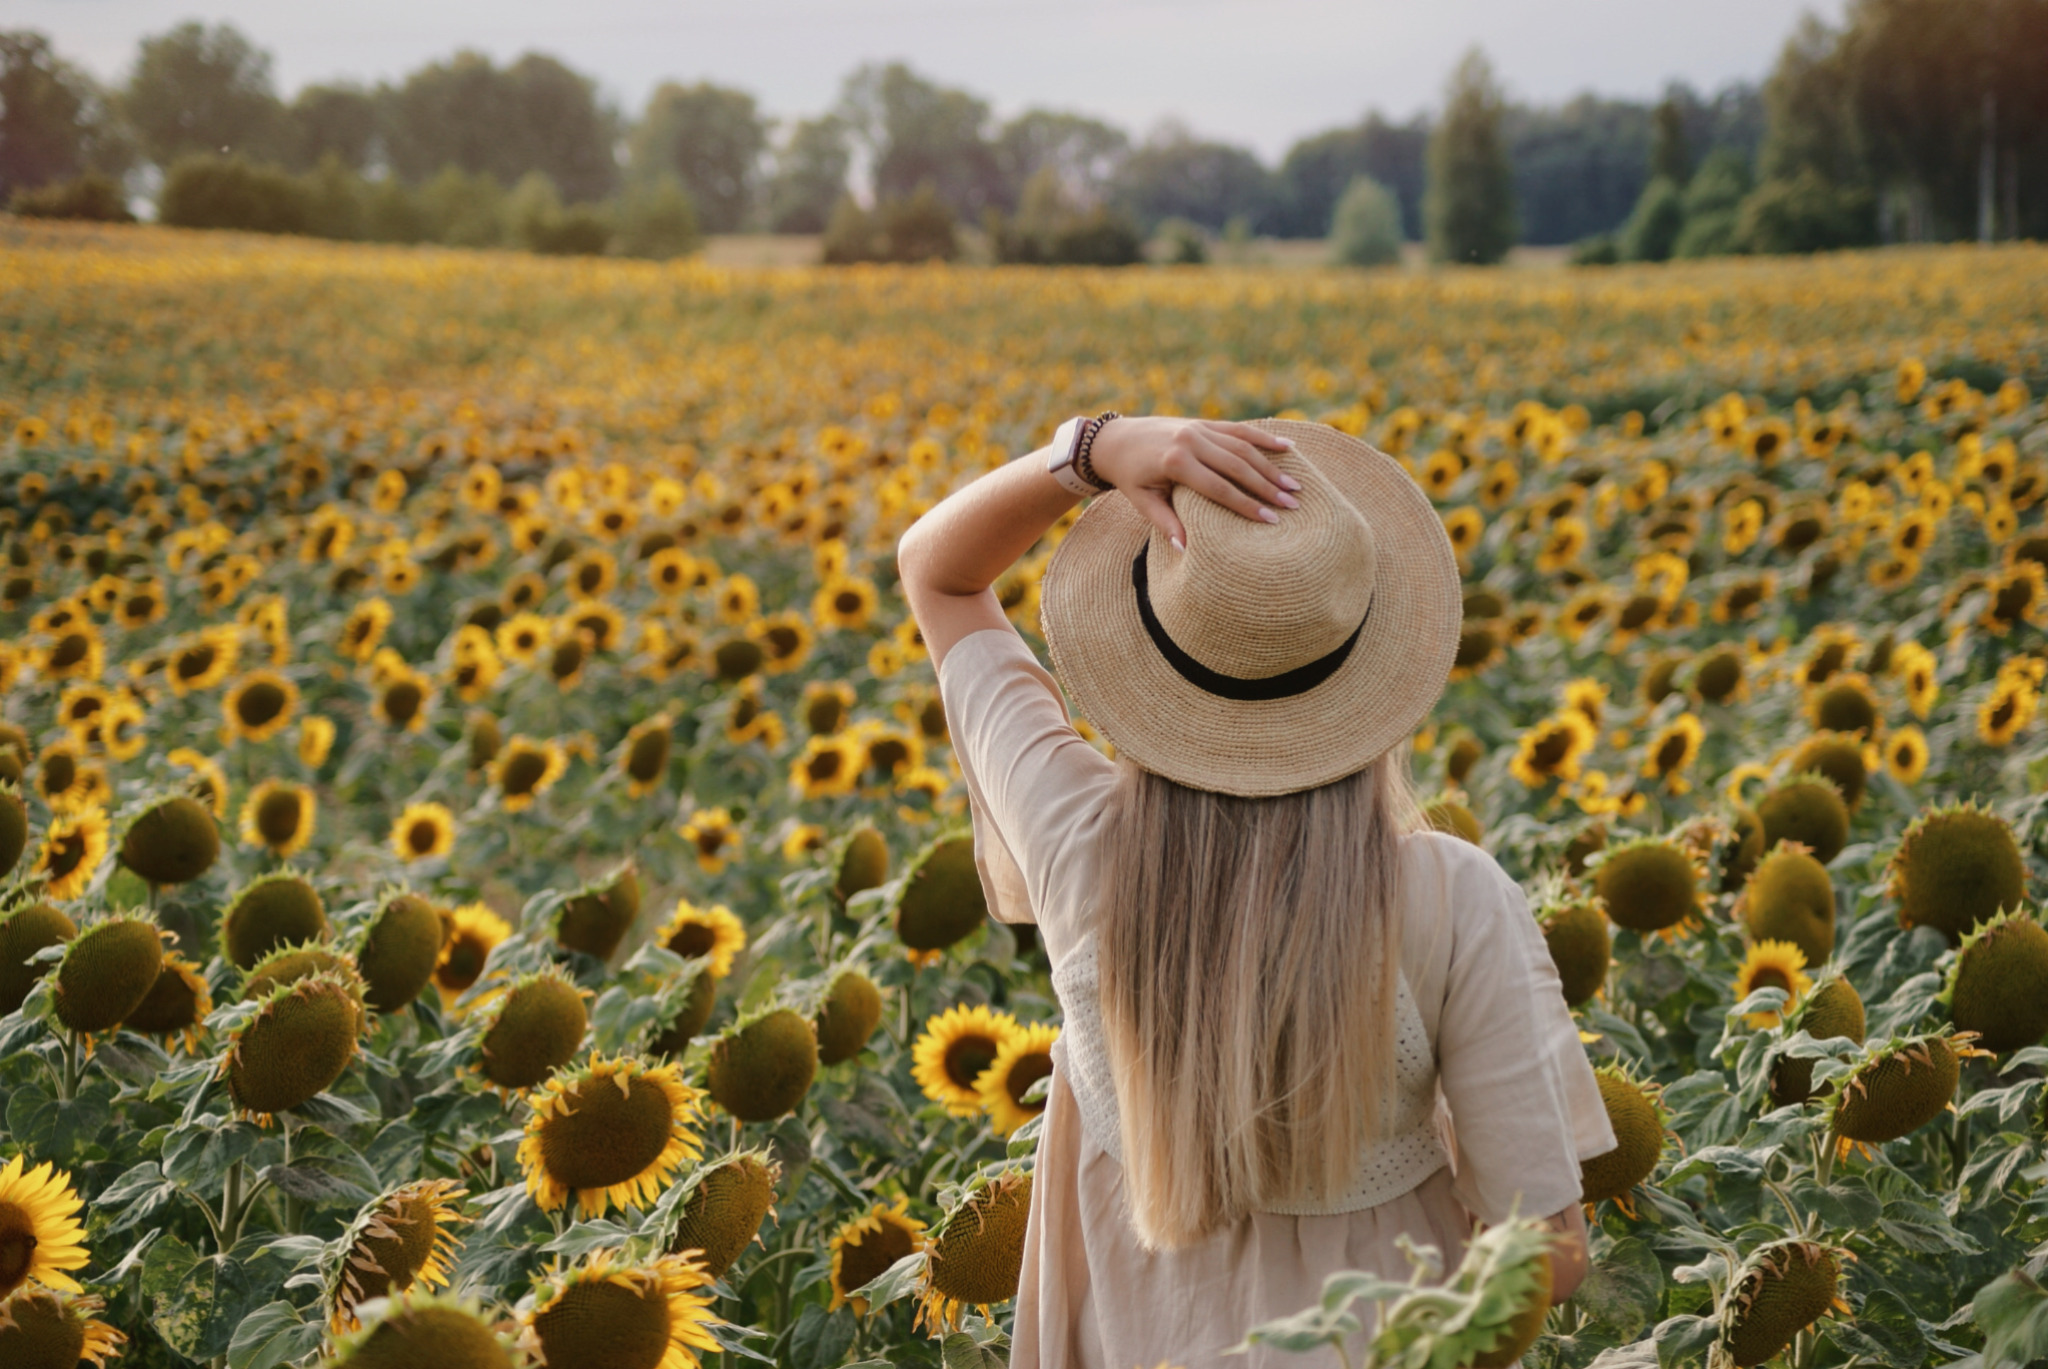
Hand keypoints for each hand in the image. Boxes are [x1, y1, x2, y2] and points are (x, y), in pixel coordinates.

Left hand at [1084, 417, 1299, 548]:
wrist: (1115, 440)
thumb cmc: (1130, 477)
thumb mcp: (1142, 502)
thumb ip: (1166, 523)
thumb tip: (1186, 549)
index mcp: (1176, 463)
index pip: (1220, 489)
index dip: (1247, 506)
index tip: (1271, 520)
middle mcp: (1190, 441)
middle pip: (1238, 467)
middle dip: (1268, 487)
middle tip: (1293, 505)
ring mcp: (1198, 429)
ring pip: (1243, 447)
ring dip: (1271, 466)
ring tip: (1294, 485)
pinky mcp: (1203, 423)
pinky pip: (1238, 429)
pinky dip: (1262, 438)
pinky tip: (1286, 448)